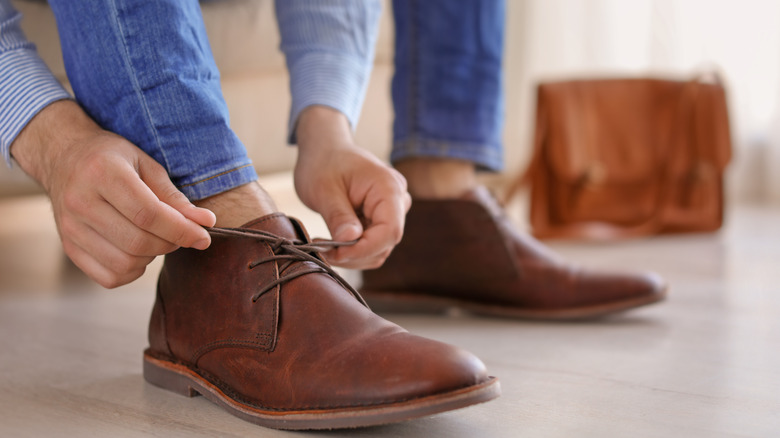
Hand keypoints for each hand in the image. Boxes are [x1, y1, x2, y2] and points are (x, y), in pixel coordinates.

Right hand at [10, 100, 215, 287]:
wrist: (64, 156)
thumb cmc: (112, 158)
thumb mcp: (146, 164)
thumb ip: (175, 197)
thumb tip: (206, 223)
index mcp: (102, 173)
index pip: (149, 214)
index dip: (181, 230)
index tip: (204, 236)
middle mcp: (80, 202)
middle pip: (138, 242)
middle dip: (170, 243)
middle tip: (178, 232)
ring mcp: (69, 228)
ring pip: (125, 263)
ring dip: (152, 257)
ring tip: (155, 237)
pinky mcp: (68, 247)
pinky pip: (109, 277)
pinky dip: (133, 271)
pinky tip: (137, 252)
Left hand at [294, 106, 410, 268]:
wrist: (324, 150)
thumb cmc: (323, 163)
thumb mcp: (324, 190)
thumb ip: (338, 216)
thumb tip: (348, 241)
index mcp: (388, 187)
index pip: (389, 231)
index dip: (364, 248)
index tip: (336, 254)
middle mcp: (397, 199)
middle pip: (385, 243)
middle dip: (355, 253)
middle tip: (323, 251)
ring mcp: (391, 210)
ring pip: (379, 248)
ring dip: (353, 254)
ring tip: (325, 246)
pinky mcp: (381, 218)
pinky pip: (373, 243)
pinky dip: (353, 249)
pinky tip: (333, 242)